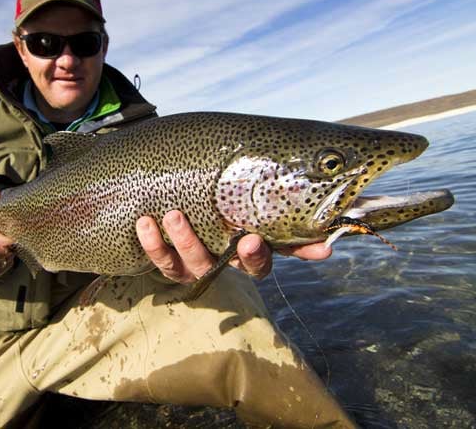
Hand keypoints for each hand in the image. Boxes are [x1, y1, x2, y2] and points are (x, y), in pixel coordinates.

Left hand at [136, 210, 331, 282]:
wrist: (184, 208)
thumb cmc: (228, 212)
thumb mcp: (256, 216)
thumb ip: (289, 229)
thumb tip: (330, 242)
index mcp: (245, 255)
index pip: (259, 264)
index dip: (258, 256)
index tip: (255, 240)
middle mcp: (220, 265)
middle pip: (222, 265)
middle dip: (219, 250)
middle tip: (222, 230)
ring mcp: (192, 267)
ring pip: (186, 264)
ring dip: (181, 242)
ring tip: (172, 215)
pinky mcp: (167, 264)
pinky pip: (159, 260)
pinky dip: (152, 243)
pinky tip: (145, 223)